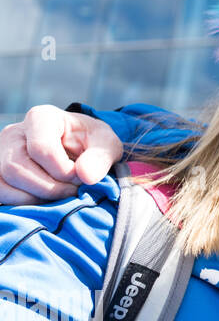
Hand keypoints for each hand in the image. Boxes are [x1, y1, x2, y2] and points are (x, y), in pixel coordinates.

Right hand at [0, 106, 122, 204]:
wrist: (80, 149)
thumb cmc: (92, 144)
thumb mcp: (106, 145)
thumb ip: (101, 157)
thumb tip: (86, 176)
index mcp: (41, 118)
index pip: (41, 148)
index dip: (63, 170)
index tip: (80, 177)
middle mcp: (14, 132)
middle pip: (18, 167)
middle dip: (49, 187)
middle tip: (73, 190)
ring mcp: (1, 152)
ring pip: (5, 180)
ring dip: (36, 197)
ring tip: (62, 194)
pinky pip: (0, 191)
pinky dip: (22, 202)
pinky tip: (44, 200)